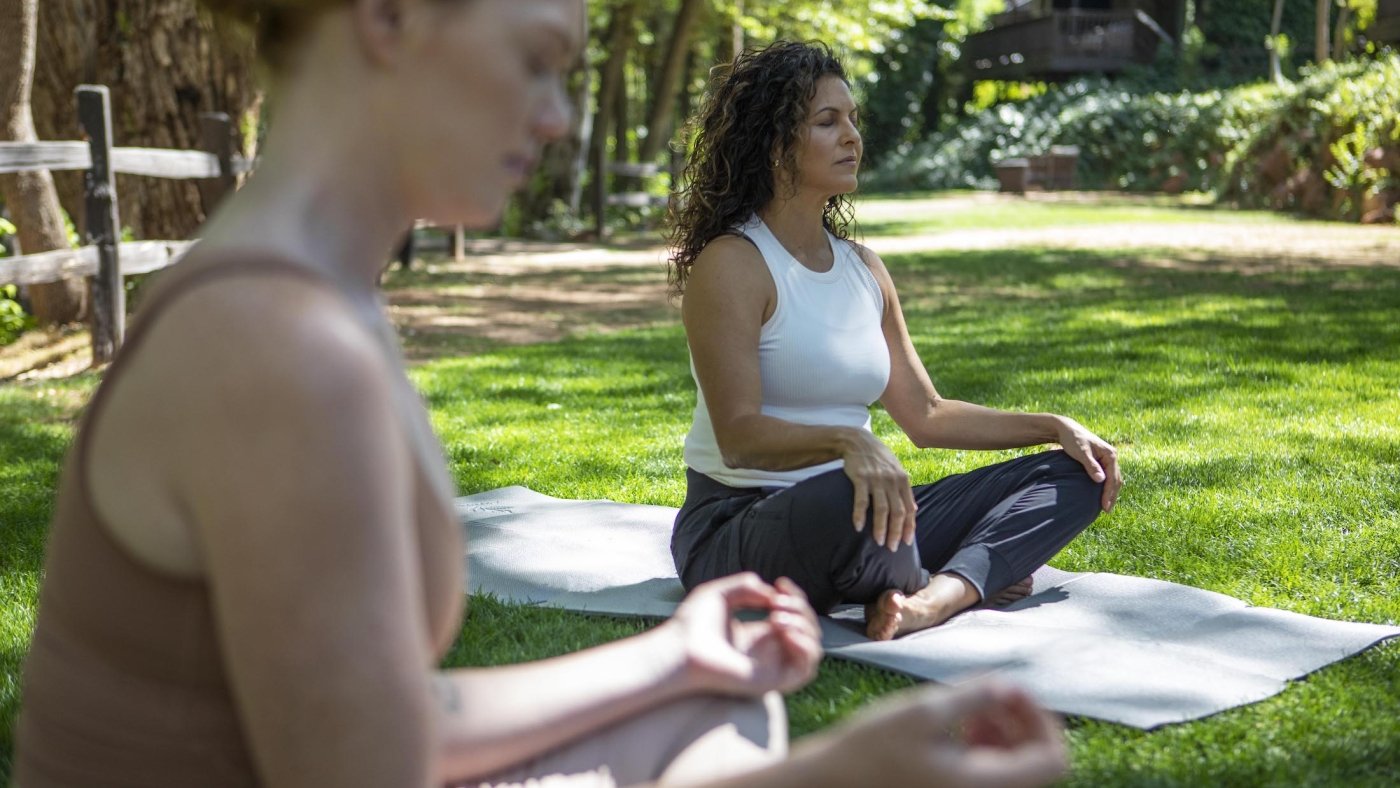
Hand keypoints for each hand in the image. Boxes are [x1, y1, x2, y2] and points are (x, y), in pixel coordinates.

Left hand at [667, 573, 821, 696]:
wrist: (679, 650)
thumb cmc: (692, 625)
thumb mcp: (721, 594)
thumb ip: (747, 586)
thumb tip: (772, 595)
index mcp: (757, 635)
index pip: (793, 616)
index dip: (795, 596)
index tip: (781, 582)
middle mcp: (769, 653)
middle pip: (807, 629)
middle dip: (800, 608)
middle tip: (777, 602)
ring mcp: (772, 668)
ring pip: (813, 649)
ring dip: (805, 626)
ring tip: (778, 617)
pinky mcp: (773, 683)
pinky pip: (806, 669)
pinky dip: (805, 646)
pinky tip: (784, 630)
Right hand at [818, 680, 1066, 787]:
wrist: (834, 783)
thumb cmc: (871, 750)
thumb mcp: (922, 712)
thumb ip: (973, 696)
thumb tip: (1011, 683)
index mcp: (984, 786)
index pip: (1053, 760)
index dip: (1041, 719)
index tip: (1011, 689)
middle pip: (1040, 763)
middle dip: (1023, 720)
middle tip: (992, 691)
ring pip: (1019, 767)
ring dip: (1007, 730)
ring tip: (973, 708)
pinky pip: (994, 771)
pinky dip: (989, 744)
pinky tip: (961, 725)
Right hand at [840, 429, 916, 550]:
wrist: (858, 441)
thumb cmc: (878, 458)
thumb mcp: (896, 470)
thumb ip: (905, 490)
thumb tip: (914, 509)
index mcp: (903, 480)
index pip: (909, 508)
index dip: (909, 527)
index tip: (906, 542)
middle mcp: (892, 481)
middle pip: (897, 512)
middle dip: (895, 532)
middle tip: (892, 547)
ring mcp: (876, 479)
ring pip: (882, 509)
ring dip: (880, 528)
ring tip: (878, 541)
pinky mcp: (860, 478)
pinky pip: (861, 501)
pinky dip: (860, 515)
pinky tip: (858, 527)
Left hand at [1052, 416, 1121, 510]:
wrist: (1067, 429)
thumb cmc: (1073, 440)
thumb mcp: (1081, 453)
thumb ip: (1091, 466)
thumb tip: (1101, 480)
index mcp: (1110, 455)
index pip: (1113, 478)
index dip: (1109, 493)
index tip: (1104, 506)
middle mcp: (1112, 457)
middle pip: (1116, 480)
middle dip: (1112, 496)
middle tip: (1106, 511)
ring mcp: (1108, 459)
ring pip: (1113, 479)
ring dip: (1110, 492)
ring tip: (1106, 507)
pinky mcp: (1102, 461)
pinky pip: (1108, 476)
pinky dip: (1107, 487)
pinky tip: (1102, 495)